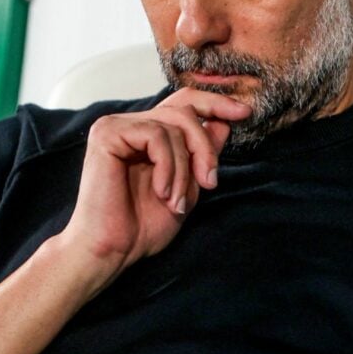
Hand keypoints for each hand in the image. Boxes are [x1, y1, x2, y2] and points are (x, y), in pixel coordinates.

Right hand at [57, 88, 250, 288]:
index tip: (245, 112)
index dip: (215, 103)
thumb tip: (223, 123)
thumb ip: (200, 156)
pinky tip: (161, 193)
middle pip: (183, 110)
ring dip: (184, 168)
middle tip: (210, 182)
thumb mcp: (186, 188)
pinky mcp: (107, 134)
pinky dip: (167, 167)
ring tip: (176, 201)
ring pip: (173, 126)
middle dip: (204, 146)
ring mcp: (115, 126)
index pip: (183, 103)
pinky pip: (156, 136)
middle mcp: (128, 124)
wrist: (111, 250)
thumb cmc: (141, 226)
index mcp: (144, 134)